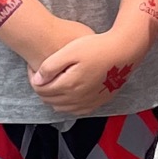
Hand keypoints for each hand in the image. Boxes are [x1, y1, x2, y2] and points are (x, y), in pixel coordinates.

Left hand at [29, 24, 149, 115]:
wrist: (123, 52)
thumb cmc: (98, 48)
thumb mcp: (70, 51)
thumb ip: (50, 66)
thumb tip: (37, 80)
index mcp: (69, 85)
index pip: (40, 89)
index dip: (33, 78)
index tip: (35, 68)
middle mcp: (77, 99)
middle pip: (49, 99)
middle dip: (42, 88)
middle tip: (43, 74)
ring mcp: (88, 103)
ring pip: (61, 107)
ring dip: (53, 97)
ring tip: (55, 80)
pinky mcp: (97, 103)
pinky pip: (75, 111)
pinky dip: (67, 104)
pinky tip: (68, 91)